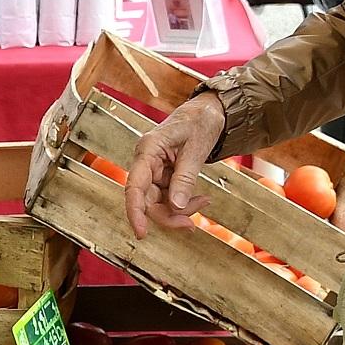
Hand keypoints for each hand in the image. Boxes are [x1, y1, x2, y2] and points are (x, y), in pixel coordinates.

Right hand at [125, 94, 227, 236]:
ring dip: (179, 210)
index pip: (134, 186)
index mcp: (148, 149)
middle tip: (191, 223)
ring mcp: (154, 170)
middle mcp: (146, 162)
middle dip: (169, 215)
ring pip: (158, 202)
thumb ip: (185, 178)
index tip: (141, 232)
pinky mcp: (163, 175)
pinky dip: (183, 204)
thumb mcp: (196, 149)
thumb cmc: (200, 121)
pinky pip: (168, 198)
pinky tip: (199, 200)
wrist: (209, 111)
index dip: (135, 211)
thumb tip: (175, 207)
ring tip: (202, 203)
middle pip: (147, 200)